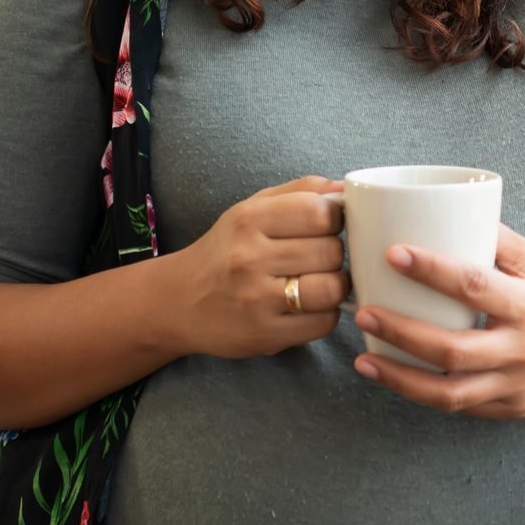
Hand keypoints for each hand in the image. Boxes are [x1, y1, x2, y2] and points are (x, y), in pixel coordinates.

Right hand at [167, 176, 348, 359]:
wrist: (179, 302)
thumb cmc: (226, 250)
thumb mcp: (253, 208)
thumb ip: (302, 192)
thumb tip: (345, 189)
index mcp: (250, 219)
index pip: (320, 212)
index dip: (335, 219)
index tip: (327, 227)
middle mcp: (250, 258)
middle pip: (331, 251)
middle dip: (334, 254)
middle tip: (319, 259)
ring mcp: (257, 300)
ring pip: (332, 289)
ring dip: (335, 286)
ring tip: (319, 282)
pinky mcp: (266, 335)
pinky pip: (323, 323)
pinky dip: (325, 314)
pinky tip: (308, 307)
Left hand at [350, 223, 524, 419]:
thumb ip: (499, 242)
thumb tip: (448, 211)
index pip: (476, 287)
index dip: (433, 270)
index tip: (394, 253)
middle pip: (454, 351)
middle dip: (402, 333)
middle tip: (363, 310)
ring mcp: (518, 386)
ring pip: (451, 394)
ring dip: (401, 378)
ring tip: (364, 359)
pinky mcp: (513, 408)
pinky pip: (462, 407)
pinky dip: (425, 395)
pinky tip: (396, 378)